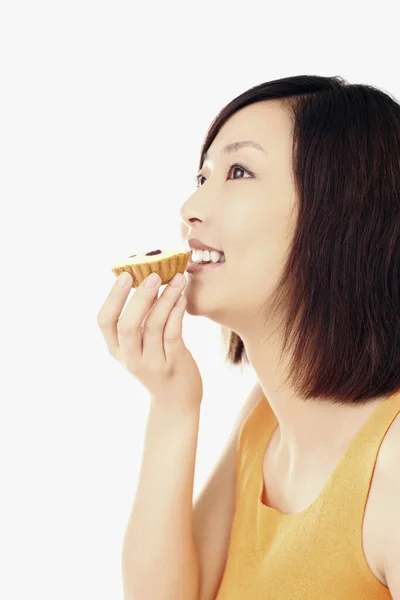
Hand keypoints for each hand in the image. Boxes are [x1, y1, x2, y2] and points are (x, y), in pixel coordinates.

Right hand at [97, 271, 202, 411]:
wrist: (176, 400)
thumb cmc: (157, 363)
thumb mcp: (138, 345)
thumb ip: (137, 319)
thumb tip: (144, 277)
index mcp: (116, 349)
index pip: (104, 321)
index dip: (113, 297)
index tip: (125, 274)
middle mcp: (130, 358)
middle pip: (128, 325)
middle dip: (140, 297)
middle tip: (153, 275)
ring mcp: (151, 363)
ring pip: (154, 326)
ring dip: (165, 299)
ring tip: (176, 279)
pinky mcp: (173, 364)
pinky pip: (173, 334)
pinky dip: (177, 312)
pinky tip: (182, 297)